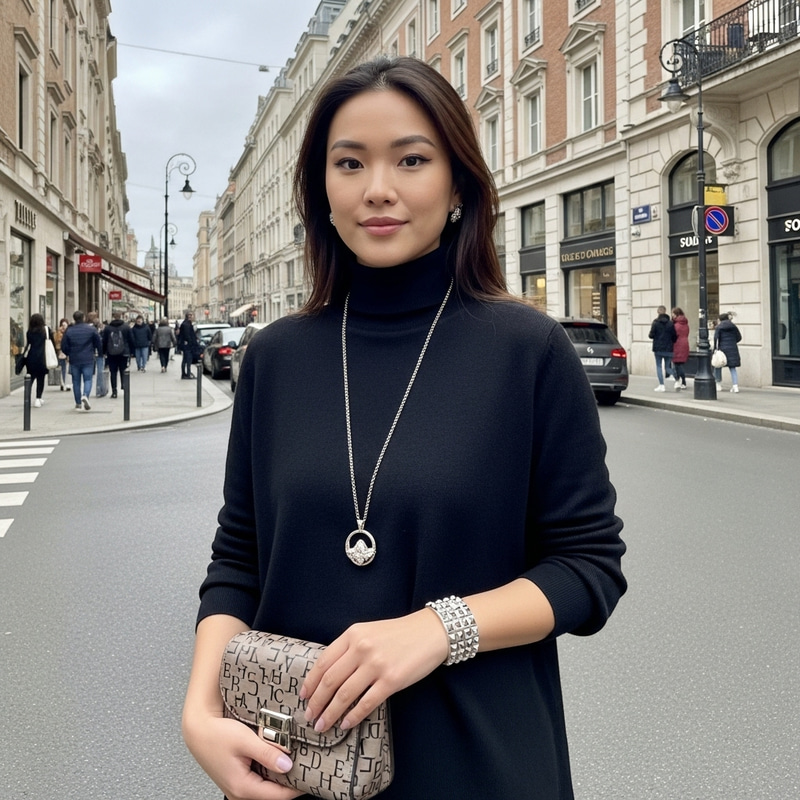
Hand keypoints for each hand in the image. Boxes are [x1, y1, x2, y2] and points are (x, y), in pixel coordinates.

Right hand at [182, 710, 301, 799]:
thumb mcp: (245, 740)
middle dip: (289, 781)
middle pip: (273, 794)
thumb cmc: (216, 734)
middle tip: (303, 765)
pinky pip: (259, 782)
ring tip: (290, 760)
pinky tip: (275, 759)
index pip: (278, 796)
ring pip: (266, 789)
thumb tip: (288, 765)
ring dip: (279, 776)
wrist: (198, 730)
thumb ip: (268, 754)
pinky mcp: (237, 780)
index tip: (309, 776)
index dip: (297, 787)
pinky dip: (269, 772)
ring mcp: (237, 788)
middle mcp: (239, 792)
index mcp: (242, 787)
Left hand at [300, 609, 448, 733]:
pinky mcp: (391, 681)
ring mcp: (376, 665)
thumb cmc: (400, 633)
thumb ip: (350, 648)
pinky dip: (353, 717)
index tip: (304, 696)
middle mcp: (361, 648)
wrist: (431, 632)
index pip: (323, 662)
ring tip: (323, 725)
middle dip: (316, 703)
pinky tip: (346, 724)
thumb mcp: (369, 631)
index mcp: (353, 634)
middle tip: (310, 716)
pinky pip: (366, 703)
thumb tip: (330, 674)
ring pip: (344, 695)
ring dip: (330, 714)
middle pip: (329, 681)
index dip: (310, 682)